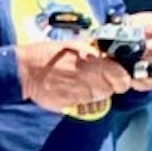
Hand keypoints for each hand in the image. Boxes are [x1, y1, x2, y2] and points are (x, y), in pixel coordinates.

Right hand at [15, 38, 131, 113]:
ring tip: (79, 83)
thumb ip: (97, 56)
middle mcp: (91, 81)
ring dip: (92, 92)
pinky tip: (69, 89)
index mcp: (97, 63)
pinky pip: (82, 104)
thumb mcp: (78, 46)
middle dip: (105, 85)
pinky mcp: (70, 104)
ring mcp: (81, 94)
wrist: (27, 70)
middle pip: (111, 90)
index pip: (123, 80)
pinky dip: (79, 98)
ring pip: (97, 98)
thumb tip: (110, 61)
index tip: (116, 77)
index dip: (121, 79)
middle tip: (93, 77)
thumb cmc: (51, 54)